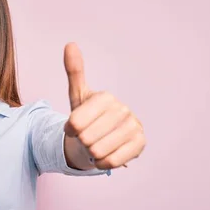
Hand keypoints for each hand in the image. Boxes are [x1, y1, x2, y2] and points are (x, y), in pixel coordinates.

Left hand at [63, 43, 145, 169]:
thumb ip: (74, 72)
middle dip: (82, 143)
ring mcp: (134, 126)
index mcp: (106, 97)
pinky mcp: (140, 144)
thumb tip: (70, 44)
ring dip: (92, 154)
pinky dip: (103, 164)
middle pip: (86, 139)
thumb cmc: (88, 118)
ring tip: (96, 145)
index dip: (69, 130)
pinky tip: (104, 157)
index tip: (74, 127)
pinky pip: (112, 162)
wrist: (103, 138)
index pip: (75, 124)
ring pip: (98, 152)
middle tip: (88, 138)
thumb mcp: (78, 97)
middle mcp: (123, 109)